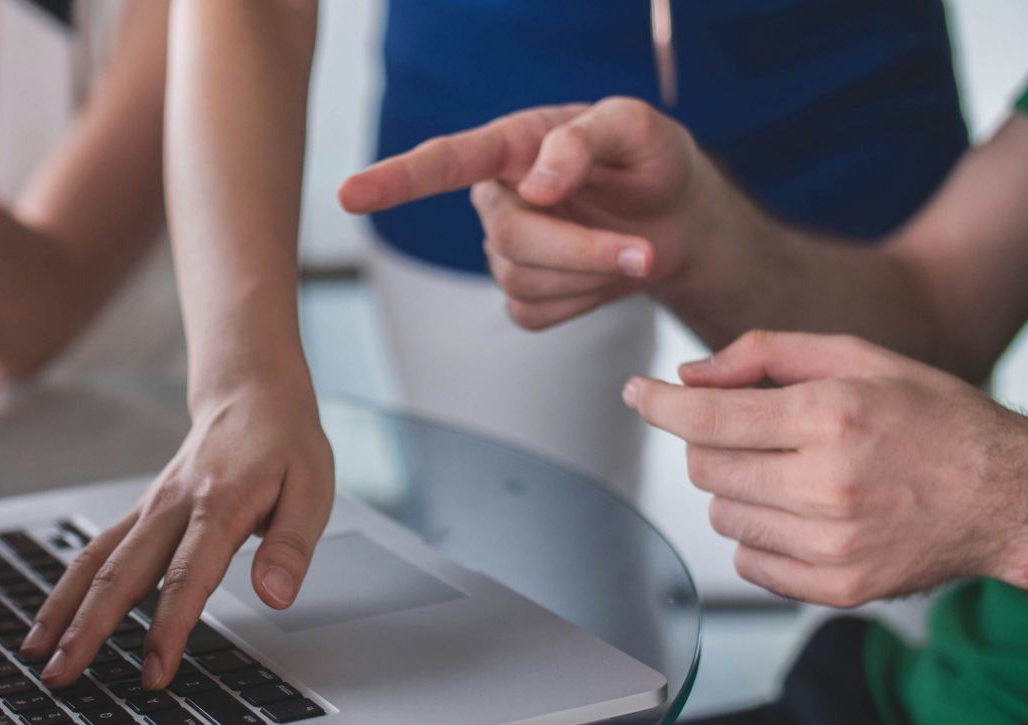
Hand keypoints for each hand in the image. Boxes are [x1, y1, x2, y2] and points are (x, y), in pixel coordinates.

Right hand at [20, 380, 334, 689]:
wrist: (251, 391)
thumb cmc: (284, 442)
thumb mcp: (313, 488)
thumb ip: (291, 545)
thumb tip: (275, 596)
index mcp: (220, 503)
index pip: (188, 575)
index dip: (169, 626)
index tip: (155, 670)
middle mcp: (174, 505)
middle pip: (123, 572)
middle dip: (89, 628)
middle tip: (63, 674)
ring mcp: (151, 507)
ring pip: (97, 560)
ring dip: (64, 609)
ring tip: (36, 654)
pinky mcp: (142, 511)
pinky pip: (97, 549)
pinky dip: (69, 585)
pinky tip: (52, 618)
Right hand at [340, 98, 722, 329]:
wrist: (678, 218)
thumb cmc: (650, 160)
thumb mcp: (636, 128)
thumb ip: (584, 140)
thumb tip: (537, 185)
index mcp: (511, 146)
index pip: (444, 162)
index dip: (395, 180)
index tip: (349, 195)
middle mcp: (498, 198)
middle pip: (510, 239)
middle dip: (580, 250)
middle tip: (643, 251)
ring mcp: (506, 251)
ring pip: (523, 282)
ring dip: (591, 274)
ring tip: (634, 250)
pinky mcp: (524, 296)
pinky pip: (536, 314)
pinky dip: (583, 302)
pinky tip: (602, 276)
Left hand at [623, 331, 1027, 606]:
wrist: (1008, 496)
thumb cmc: (932, 418)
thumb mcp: (856, 357)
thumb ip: (763, 354)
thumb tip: (688, 376)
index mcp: (830, 418)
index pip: (707, 418)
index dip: (658, 404)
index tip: (637, 393)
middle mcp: (828, 485)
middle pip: (704, 467)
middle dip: (711, 441)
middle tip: (755, 430)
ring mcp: (832, 545)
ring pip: (721, 515)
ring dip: (737, 489)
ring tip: (792, 471)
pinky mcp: (837, 588)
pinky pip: (749, 562)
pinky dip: (759, 535)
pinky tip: (801, 511)